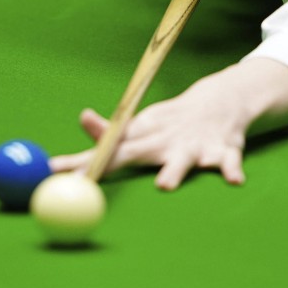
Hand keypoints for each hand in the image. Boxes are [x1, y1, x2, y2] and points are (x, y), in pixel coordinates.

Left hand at [49, 58, 287, 190]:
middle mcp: (163, 140)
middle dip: (111, 163)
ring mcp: (192, 145)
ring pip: (181, 161)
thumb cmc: (172, 124)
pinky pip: (229, 162)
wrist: (221, 101)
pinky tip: (233, 180)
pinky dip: (231, 170)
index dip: (81, 161)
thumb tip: (76, 131)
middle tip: (88, 179)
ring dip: (174, 171)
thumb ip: (110, 138)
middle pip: (133, 153)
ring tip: (164, 186)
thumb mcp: (140, 129)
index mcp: (142, 137)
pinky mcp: (224, 151)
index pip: (105, 150)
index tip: (54, 169)